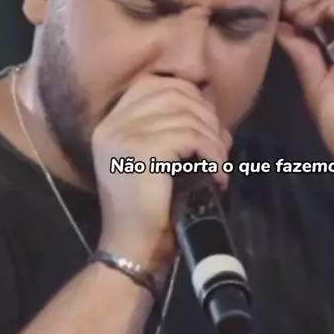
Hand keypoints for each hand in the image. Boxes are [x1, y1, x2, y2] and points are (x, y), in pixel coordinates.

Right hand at [92, 76, 231, 271]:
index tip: (206, 124)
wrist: (135, 249)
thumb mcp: (163, 163)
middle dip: (206, 116)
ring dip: (213, 140)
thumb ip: (183, 135)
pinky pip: (190, 137)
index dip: (188, 96)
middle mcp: (113, 124)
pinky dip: (211, 153)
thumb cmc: (151, 210)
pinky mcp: (142, 150)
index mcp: (112, 122)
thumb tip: (221, 126)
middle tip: (219, 148)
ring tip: (219, 166)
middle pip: (174, 92)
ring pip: (187, 115)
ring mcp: (124, 135)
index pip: (155, 84)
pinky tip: (216, 174)